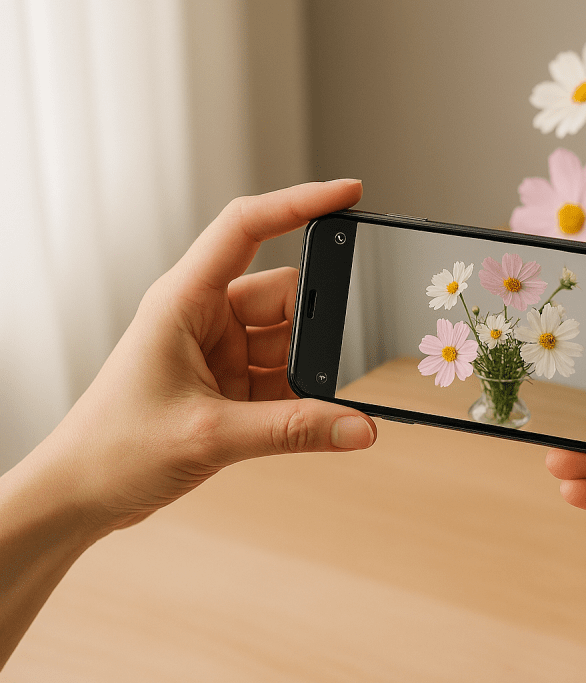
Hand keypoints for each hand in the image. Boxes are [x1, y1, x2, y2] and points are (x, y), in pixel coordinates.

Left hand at [41, 180, 377, 532]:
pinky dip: (302, 398)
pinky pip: (282, 379)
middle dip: (316, 325)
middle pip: (284, 295)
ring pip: (288, 343)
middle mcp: (203, 317)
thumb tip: (359, 425)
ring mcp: (218, 352)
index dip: (299, 203)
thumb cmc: (112, 450)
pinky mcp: (228, 386)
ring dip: (308, 371)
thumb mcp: (210, 435)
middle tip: (337, 356)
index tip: (348, 194)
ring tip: (318, 406)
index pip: (246, 228)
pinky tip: (313, 421)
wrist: (79, 496)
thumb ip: (294, 430)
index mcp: (183, 300)